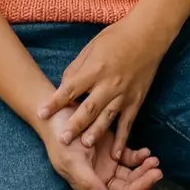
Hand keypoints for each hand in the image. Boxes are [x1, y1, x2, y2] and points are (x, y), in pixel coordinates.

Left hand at [41, 13, 172, 154]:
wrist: (147, 35)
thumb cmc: (115, 38)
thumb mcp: (90, 48)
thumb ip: (76, 70)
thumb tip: (64, 89)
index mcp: (94, 69)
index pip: (71, 88)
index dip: (55, 102)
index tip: (41, 114)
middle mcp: (109, 84)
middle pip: (89, 108)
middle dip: (74, 124)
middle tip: (62, 140)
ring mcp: (123, 94)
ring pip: (107, 117)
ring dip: (95, 133)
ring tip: (84, 146)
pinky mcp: (136, 100)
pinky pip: (127, 123)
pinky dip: (122, 140)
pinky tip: (115, 154)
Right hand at [41, 121, 162, 189]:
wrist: (59, 113)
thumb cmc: (61, 139)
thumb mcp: (71, 161)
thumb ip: (88, 182)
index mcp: (88, 186)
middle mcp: (99, 179)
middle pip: (126, 189)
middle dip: (142, 183)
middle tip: (157, 172)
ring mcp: (107, 164)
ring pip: (131, 175)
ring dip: (144, 171)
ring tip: (154, 161)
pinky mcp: (113, 149)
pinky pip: (130, 158)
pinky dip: (140, 157)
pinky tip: (146, 152)